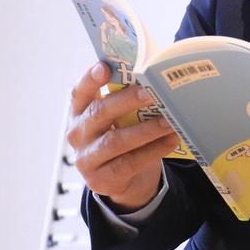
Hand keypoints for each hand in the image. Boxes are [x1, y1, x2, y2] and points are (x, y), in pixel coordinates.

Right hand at [67, 62, 178, 211]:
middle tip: (151, 94)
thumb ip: (128, 102)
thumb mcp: (121, 120)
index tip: (104, 67)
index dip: (90, 79)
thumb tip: (157, 79)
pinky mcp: (101, 179)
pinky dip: (153, 151)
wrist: (127, 182)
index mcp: (80, 114)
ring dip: (146, 130)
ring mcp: (86, 158)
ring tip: (170, 121)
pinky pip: (129, 163)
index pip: (80, 93)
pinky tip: (171, 141)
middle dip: (127, 101)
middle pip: (99, 113)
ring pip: (115, 141)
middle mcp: (78, 134)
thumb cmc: (126, 140)